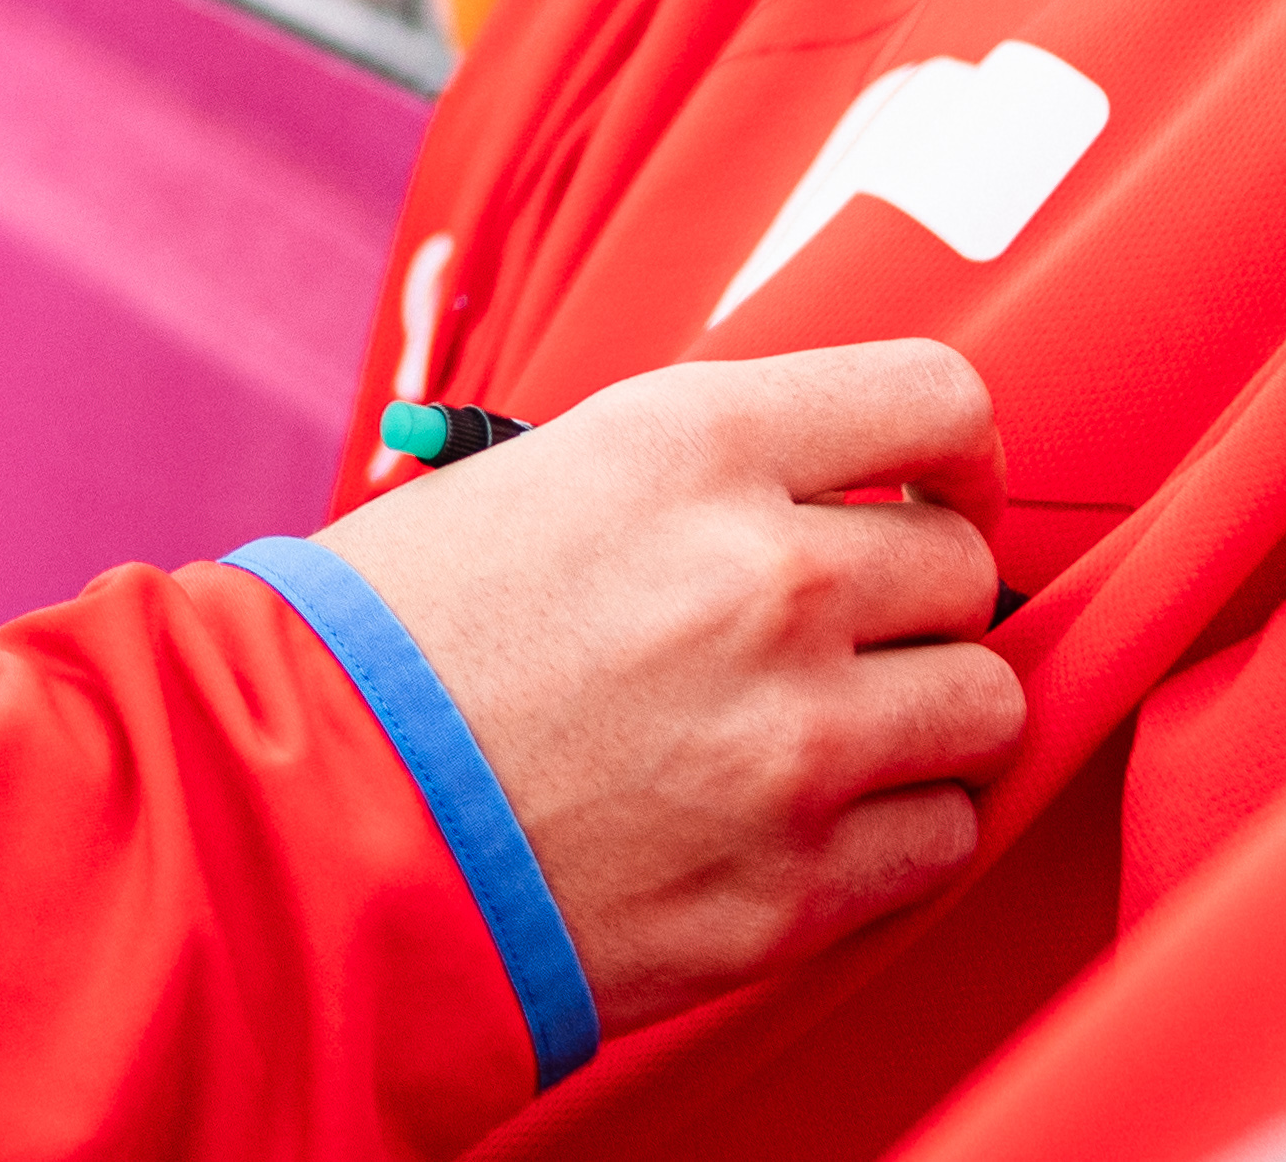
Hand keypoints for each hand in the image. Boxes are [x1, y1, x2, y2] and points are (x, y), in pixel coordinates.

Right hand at [320, 339, 1025, 1034]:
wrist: (303, 824)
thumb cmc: (394, 646)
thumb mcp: (543, 476)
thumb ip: (706, 474)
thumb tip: (831, 492)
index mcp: (694, 445)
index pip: (938, 398)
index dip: (958, 453)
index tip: (942, 490)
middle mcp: (765, 577)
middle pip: (964, 567)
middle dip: (919, 602)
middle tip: (849, 637)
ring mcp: (791, 740)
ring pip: (982, 706)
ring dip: (927, 720)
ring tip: (839, 735)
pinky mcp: (789, 888)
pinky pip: (940, 840)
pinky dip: (899, 834)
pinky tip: (816, 822)